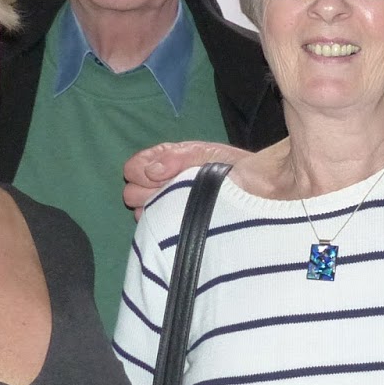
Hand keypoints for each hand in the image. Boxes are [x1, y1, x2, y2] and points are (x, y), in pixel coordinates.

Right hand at [123, 140, 249, 216]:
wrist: (253, 190)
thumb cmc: (229, 169)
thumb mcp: (206, 155)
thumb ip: (178, 157)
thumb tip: (152, 171)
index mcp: (163, 162)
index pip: (132, 168)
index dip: (142, 172)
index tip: (163, 177)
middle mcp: (158, 185)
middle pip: (130, 192)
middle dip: (147, 191)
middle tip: (174, 191)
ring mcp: (163, 207)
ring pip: (139, 211)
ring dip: (155, 208)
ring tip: (181, 204)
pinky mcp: (171, 228)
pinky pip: (153, 228)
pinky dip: (163, 223)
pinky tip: (181, 219)